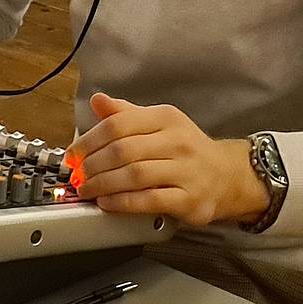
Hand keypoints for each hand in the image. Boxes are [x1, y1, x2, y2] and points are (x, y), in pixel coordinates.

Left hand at [74, 93, 266, 226]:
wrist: (228, 175)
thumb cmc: (186, 149)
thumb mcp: (158, 124)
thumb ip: (126, 114)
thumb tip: (97, 101)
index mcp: (165, 118)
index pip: (118, 124)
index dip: (89, 140)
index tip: (73, 154)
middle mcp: (178, 142)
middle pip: (123, 150)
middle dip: (93, 165)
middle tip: (78, 176)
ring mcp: (186, 171)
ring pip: (135, 175)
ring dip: (103, 184)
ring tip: (87, 190)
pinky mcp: (189, 199)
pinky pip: (149, 200)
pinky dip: (123, 202)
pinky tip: (107, 202)